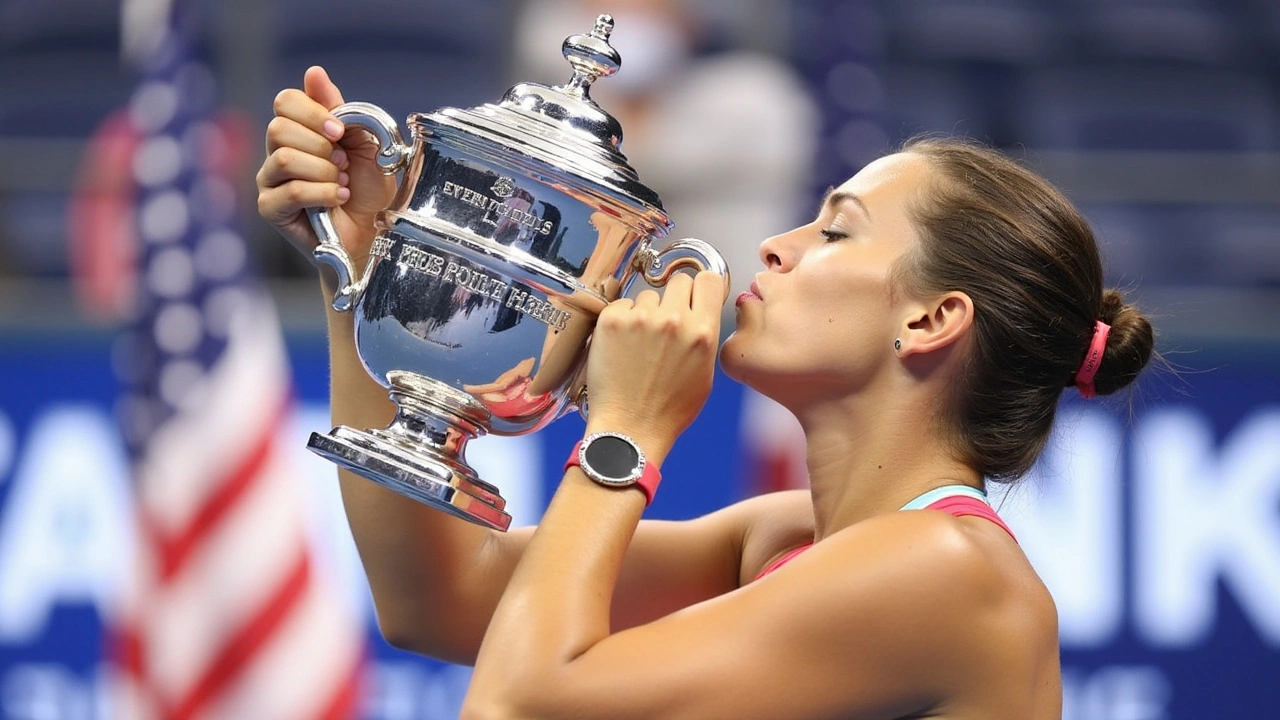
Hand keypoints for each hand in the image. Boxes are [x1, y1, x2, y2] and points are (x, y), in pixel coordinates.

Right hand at [255, 66, 395, 272]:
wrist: (374, 236)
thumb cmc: (369, 191)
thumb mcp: (365, 143)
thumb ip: (341, 110)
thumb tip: (313, 72)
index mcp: (299, 131)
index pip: (286, 101)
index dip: (314, 112)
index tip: (340, 131)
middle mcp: (278, 151)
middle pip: (279, 128)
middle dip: (320, 146)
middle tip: (343, 165)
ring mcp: (270, 180)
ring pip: (283, 158)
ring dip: (323, 171)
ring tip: (341, 184)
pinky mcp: (271, 208)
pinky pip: (291, 191)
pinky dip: (321, 193)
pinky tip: (337, 199)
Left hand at [583, 271, 724, 460]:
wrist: (630, 428)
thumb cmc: (668, 409)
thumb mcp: (704, 373)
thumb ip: (704, 335)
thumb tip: (700, 310)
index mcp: (702, 331)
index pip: (709, 279)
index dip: (701, 287)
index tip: (694, 296)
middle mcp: (674, 319)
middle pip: (679, 281)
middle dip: (674, 297)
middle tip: (665, 322)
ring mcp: (641, 318)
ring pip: (647, 295)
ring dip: (645, 312)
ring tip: (640, 344)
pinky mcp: (612, 321)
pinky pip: (622, 305)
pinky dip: (622, 320)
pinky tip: (622, 346)